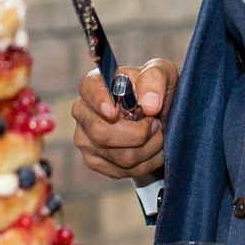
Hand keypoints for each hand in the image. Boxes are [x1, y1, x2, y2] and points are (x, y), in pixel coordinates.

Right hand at [71, 58, 177, 179]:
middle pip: (101, 132)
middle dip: (139, 134)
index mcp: (94, 84)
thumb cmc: (154, 90)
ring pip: (119, 156)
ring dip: (149, 148)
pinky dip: (146, 163)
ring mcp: (85, 139)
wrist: (156, 116)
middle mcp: (83, 111)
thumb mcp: (162, 74)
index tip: (116, 111)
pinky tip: (151, 149)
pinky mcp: (94, 161)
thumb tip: (149, 104)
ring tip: (157, 135)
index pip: (89, 90)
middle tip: (156, 124)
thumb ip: (156, 79)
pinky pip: (123, 171)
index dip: (100, 101)